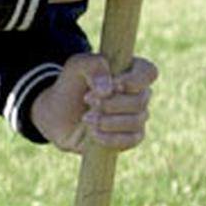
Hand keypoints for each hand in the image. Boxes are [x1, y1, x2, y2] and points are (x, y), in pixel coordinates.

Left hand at [31, 53, 158, 152]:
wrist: (57, 115)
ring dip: (109, 121)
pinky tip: (93, 134)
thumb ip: (93, 65)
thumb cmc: (71, 85)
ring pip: (137, 120)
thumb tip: (108, 89)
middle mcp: (138, 94)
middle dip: (112, 102)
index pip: (148, 72)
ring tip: (86, 118)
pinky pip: (131, 140)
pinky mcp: (129, 137)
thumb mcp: (76, 66)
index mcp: (131, 72)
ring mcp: (136, 117)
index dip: (134, 80)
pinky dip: (111, 138)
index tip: (112, 85)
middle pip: (141, 99)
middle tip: (87, 100)